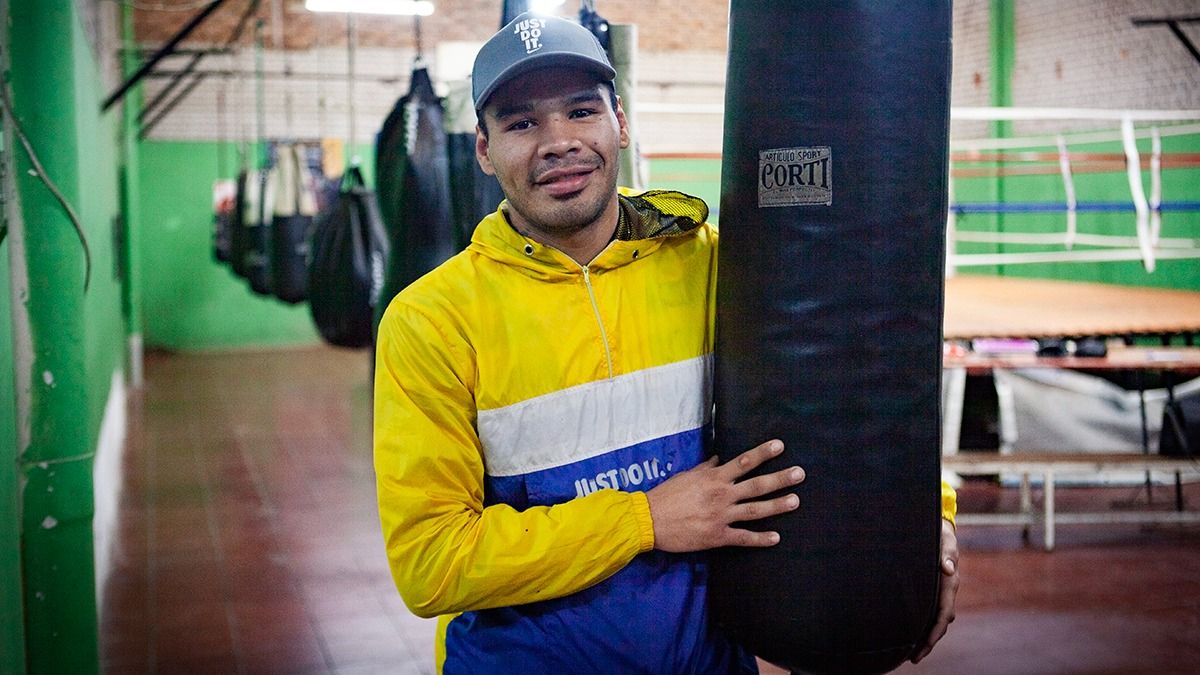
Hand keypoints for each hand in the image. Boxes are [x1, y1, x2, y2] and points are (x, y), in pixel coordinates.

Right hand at [645, 440, 803, 552]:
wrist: (650, 520)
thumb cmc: (666, 495)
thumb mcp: (686, 476)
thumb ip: (706, 469)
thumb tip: (719, 460)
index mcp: (714, 478)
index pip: (744, 462)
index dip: (763, 453)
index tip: (780, 446)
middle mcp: (722, 495)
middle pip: (757, 485)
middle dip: (780, 479)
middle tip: (800, 474)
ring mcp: (722, 516)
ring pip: (756, 510)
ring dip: (778, 506)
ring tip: (796, 501)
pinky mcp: (718, 536)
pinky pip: (744, 537)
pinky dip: (761, 539)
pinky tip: (776, 538)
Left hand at [911, 518, 958, 662]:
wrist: (942, 528)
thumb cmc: (941, 533)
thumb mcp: (945, 540)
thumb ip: (946, 553)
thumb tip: (948, 569)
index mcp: (949, 583)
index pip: (944, 613)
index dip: (935, 631)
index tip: (926, 645)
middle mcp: (947, 591)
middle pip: (940, 623)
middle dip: (929, 642)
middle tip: (914, 659)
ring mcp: (941, 591)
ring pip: (935, 620)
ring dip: (926, 637)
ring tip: (912, 653)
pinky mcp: (934, 589)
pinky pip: (930, 611)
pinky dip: (923, 624)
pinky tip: (911, 632)